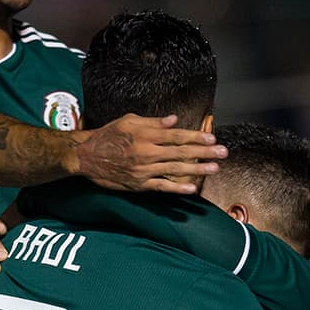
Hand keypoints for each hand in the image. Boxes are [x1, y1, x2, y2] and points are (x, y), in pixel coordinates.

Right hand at [75, 114, 226, 193]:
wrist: (86, 157)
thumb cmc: (108, 136)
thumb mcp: (128, 121)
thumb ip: (153, 122)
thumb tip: (174, 120)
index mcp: (145, 134)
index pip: (176, 135)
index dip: (195, 136)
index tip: (212, 137)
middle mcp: (146, 152)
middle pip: (181, 151)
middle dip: (204, 151)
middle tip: (223, 152)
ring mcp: (143, 170)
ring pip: (175, 168)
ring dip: (197, 169)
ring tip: (214, 168)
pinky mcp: (139, 184)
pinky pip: (161, 186)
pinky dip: (177, 188)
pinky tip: (192, 188)